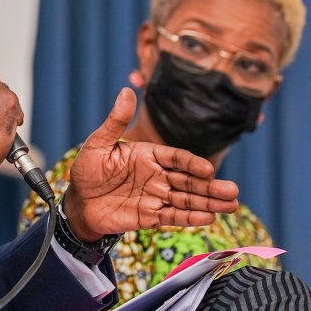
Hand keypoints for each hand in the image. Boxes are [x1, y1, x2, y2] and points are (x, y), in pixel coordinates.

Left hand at [61, 88, 239, 240]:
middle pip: (189, 181)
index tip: (206, 169)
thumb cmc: (87, 170)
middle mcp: (156, 175)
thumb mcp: (98, 144)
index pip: (176, 158)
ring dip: (208, 203)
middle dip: (211, 187)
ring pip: (186, 200)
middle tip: (233, 192)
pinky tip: (208, 218)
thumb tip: (127, 91)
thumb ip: (115, 122)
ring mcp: (155, 196)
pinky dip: (189, 219)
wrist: (77, 201)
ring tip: (232, 206)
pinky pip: (172, 217)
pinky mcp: (149, 216)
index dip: (191, 164)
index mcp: (148, 155)